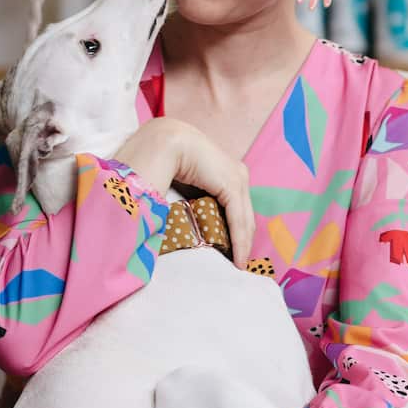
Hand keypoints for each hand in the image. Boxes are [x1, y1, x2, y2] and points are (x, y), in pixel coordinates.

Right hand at [113, 116, 254, 268]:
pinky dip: (239, 241)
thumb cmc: (165, 161)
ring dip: (243, 245)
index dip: (237, 231)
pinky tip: (238, 258)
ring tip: (238, 266)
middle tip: (239, 265)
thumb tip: (189, 223)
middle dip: (243, 241)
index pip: (237, 207)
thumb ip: (194, 200)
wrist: (163, 142)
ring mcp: (237, 177)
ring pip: (244, 220)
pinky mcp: (233, 185)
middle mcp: (237, 172)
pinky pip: (239, 220)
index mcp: (226, 171)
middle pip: (244, 215)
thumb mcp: (186, 185)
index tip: (234, 254)